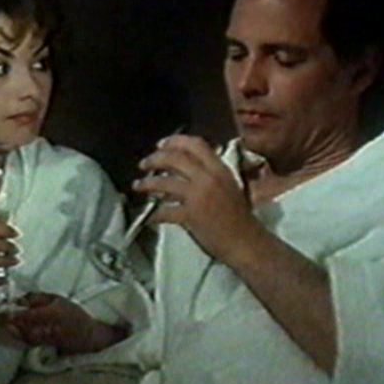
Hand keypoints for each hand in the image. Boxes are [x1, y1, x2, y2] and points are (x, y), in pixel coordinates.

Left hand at [0, 292, 126, 353]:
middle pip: (18, 325)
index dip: (10, 312)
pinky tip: (5, 329)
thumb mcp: (58, 299)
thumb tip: (20, 298)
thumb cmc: (73, 314)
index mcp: (50, 314)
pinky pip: (22, 339)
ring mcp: (41, 338)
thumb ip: (39, 298)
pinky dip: (13, 335)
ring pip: (19, 334)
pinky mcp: (39, 345)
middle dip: (4, 320)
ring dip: (6, 328)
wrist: (85, 336)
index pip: (26, 314)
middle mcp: (43, 328)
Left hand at [132, 135, 262, 266]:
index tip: (161, 145)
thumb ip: (212, 173)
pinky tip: (149, 217)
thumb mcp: (230, 186)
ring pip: (165, 183)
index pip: (195, 144)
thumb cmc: (240, 216)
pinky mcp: (190, 216)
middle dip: (155, 159)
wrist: (246, 242)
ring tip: (138, 186)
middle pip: (175, 159)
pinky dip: (154, 214)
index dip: (175, 141)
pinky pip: (165, 212)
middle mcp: (208, 178)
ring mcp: (198, 197)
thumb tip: (190, 167)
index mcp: (220, 169)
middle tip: (144, 164)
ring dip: (147, 183)